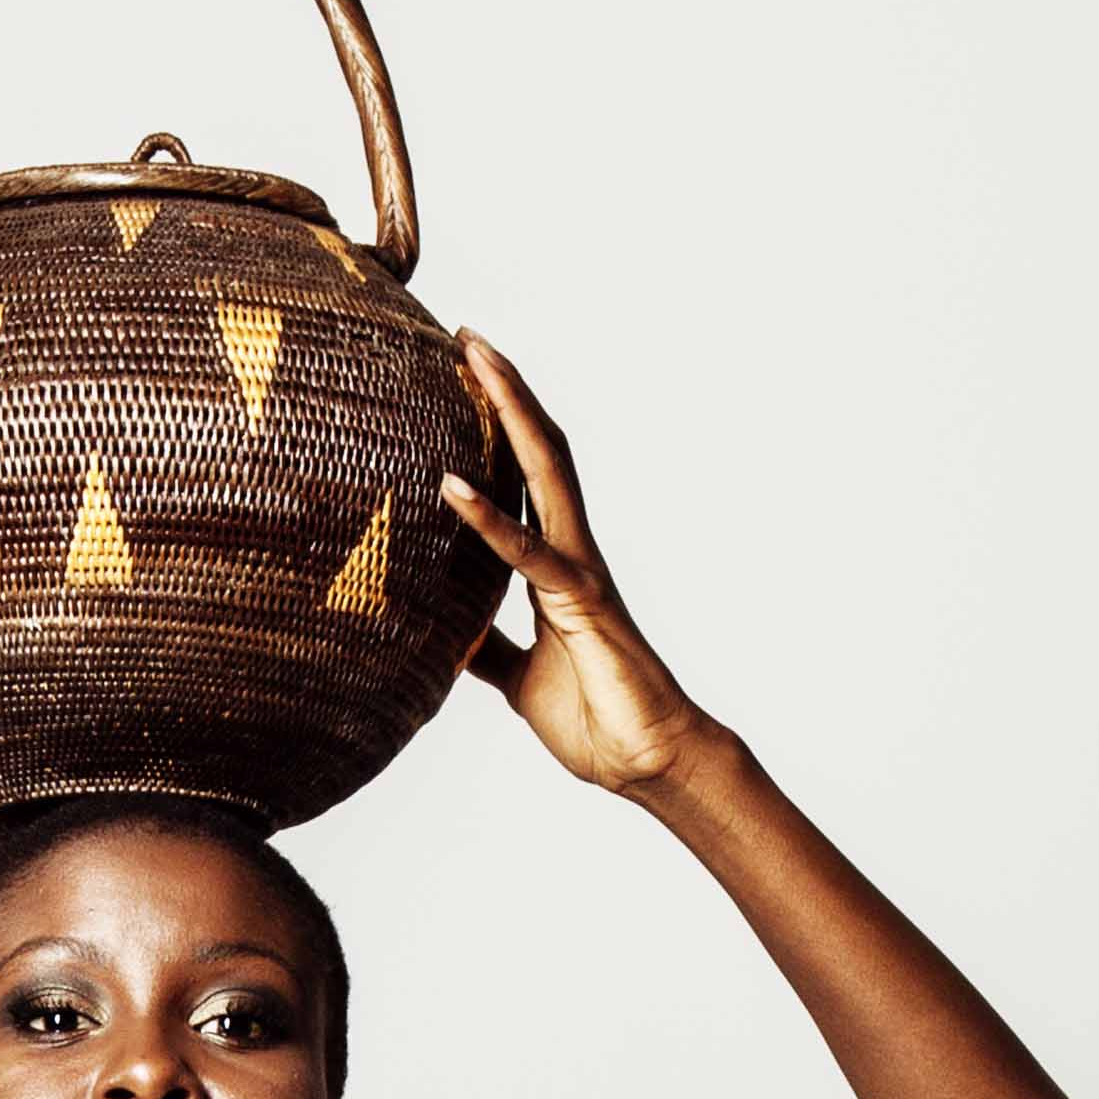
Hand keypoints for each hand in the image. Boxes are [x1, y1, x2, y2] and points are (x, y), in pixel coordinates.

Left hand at [443, 341, 717, 796]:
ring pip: (547, 474)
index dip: (499, 428)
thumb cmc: (596, 719)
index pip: (525, 479)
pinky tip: (451, 488)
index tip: (463, 378)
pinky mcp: (583, 606)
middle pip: (540, 452)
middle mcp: (572, 554)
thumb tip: (451, 639)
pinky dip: (488, 521)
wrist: (647, 762)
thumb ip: (489, 651)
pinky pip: (529, 555)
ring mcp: (581, 573)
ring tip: (476, 360)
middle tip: (469, 336)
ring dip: (512, 415)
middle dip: (506, 392)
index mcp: (556, 567)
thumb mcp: (518, 680)